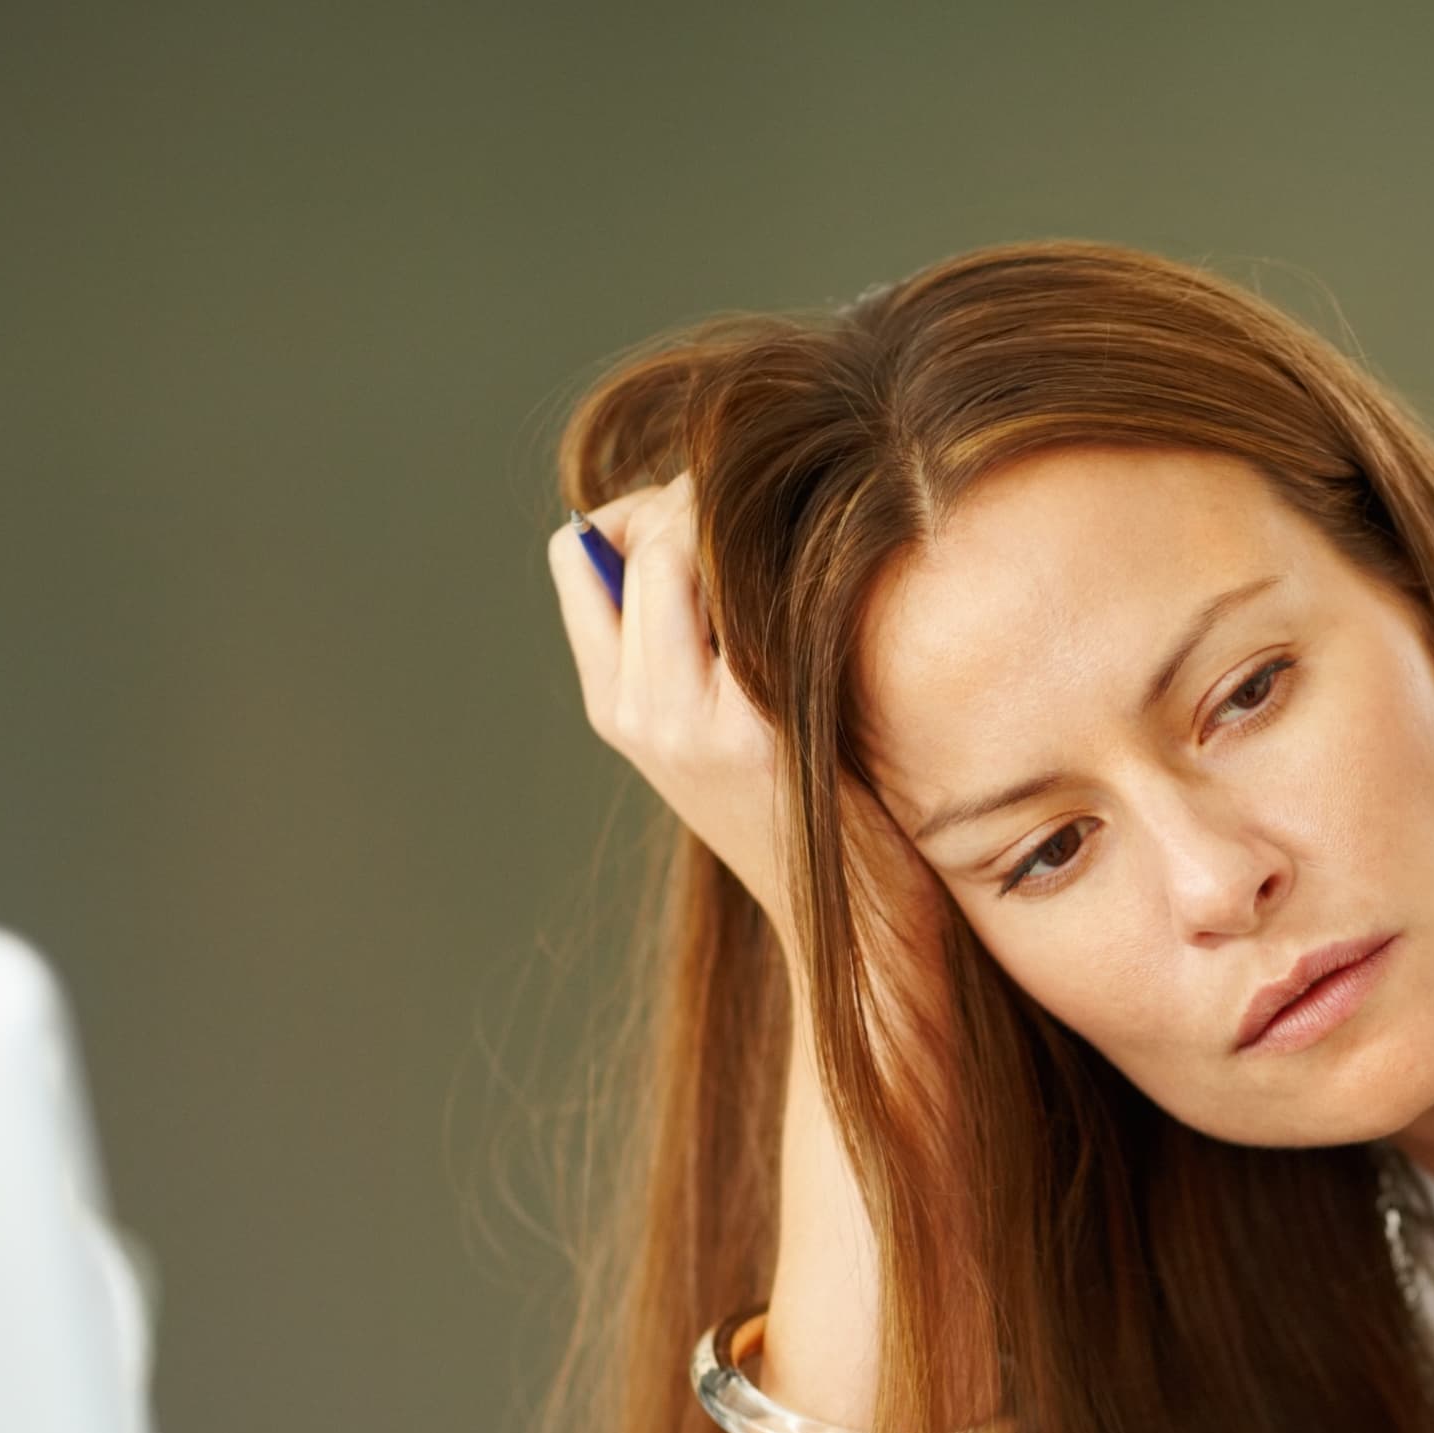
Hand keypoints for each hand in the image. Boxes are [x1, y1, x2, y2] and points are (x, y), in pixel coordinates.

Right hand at [550, 474, 797, 926]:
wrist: (854, 937)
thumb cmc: (815, 820)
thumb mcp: (726, 734)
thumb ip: (697, 650)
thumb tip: (706, 533)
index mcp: (616, 706)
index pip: (578, 551)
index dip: (640, 507)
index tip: (706, 517)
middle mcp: (638, 710)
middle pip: (636, 535)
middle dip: (698, 496)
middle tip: (771, 511)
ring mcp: (690, 721)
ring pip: (683, 549)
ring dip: (742, 520)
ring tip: (801, 540)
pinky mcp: (758, 727)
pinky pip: (748, 594)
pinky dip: (784, 565)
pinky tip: (833, 582)